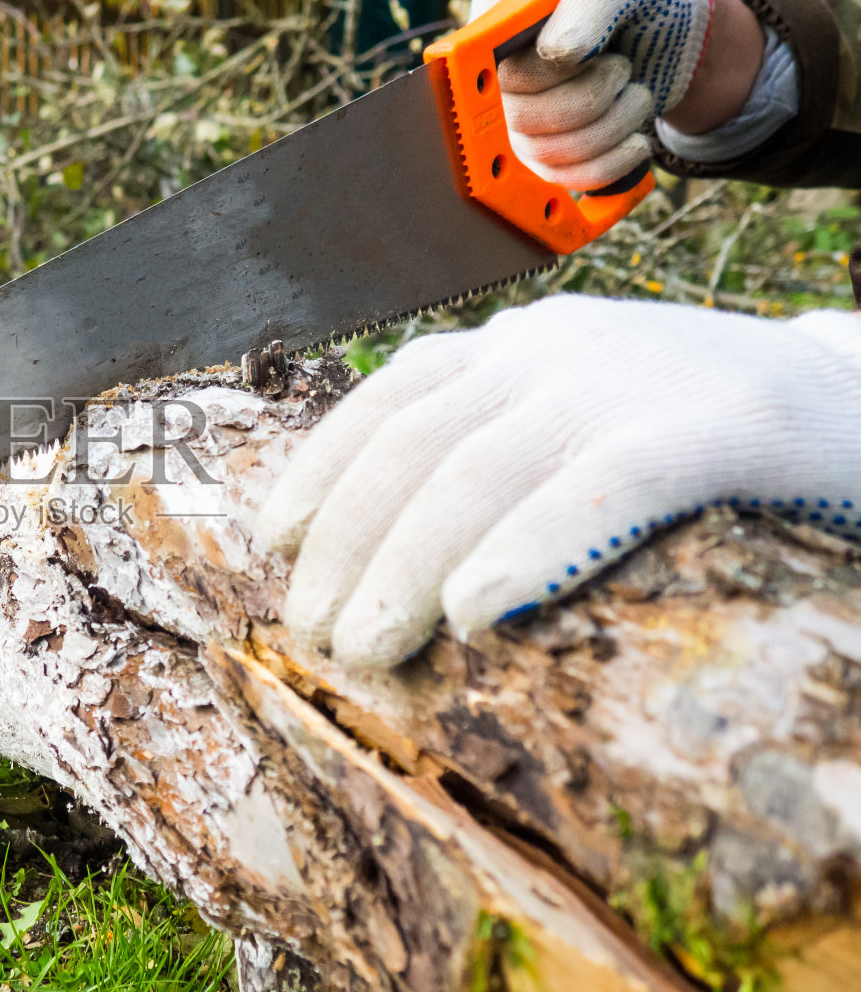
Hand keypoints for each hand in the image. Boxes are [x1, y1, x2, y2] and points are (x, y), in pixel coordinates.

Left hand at [255, 296, 860, 668]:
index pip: (395, 396)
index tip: (274, 540)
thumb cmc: (707, 444)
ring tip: (365, 645)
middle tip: (314, 631)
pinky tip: (476, 613)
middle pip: (420, 444)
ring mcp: (636, 377)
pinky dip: (528, 548)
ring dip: (408, 564)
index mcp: (526, 346)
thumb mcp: (587, 424)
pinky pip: (601, 486)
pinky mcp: (718, 427)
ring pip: (485, 470)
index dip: (323, 465)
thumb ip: (504, 458)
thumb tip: (391, 554)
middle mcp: (561, 347)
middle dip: (351, 541)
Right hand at [470, 0, 713, 188]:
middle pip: (518, 116)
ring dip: (610, 129)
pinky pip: (564, 179)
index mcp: (500, 11)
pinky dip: (611, 164)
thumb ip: (591, 2)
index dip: (537, 74)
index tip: (586, 58)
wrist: (677, 37)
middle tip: (623, 68)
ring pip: (545, 153)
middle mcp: (497, 68)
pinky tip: (636, 140)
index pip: (487, 64)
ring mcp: (516, 115)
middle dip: (590, 99)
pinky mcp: (542, 152)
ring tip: (638, 96)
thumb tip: (554, 53)